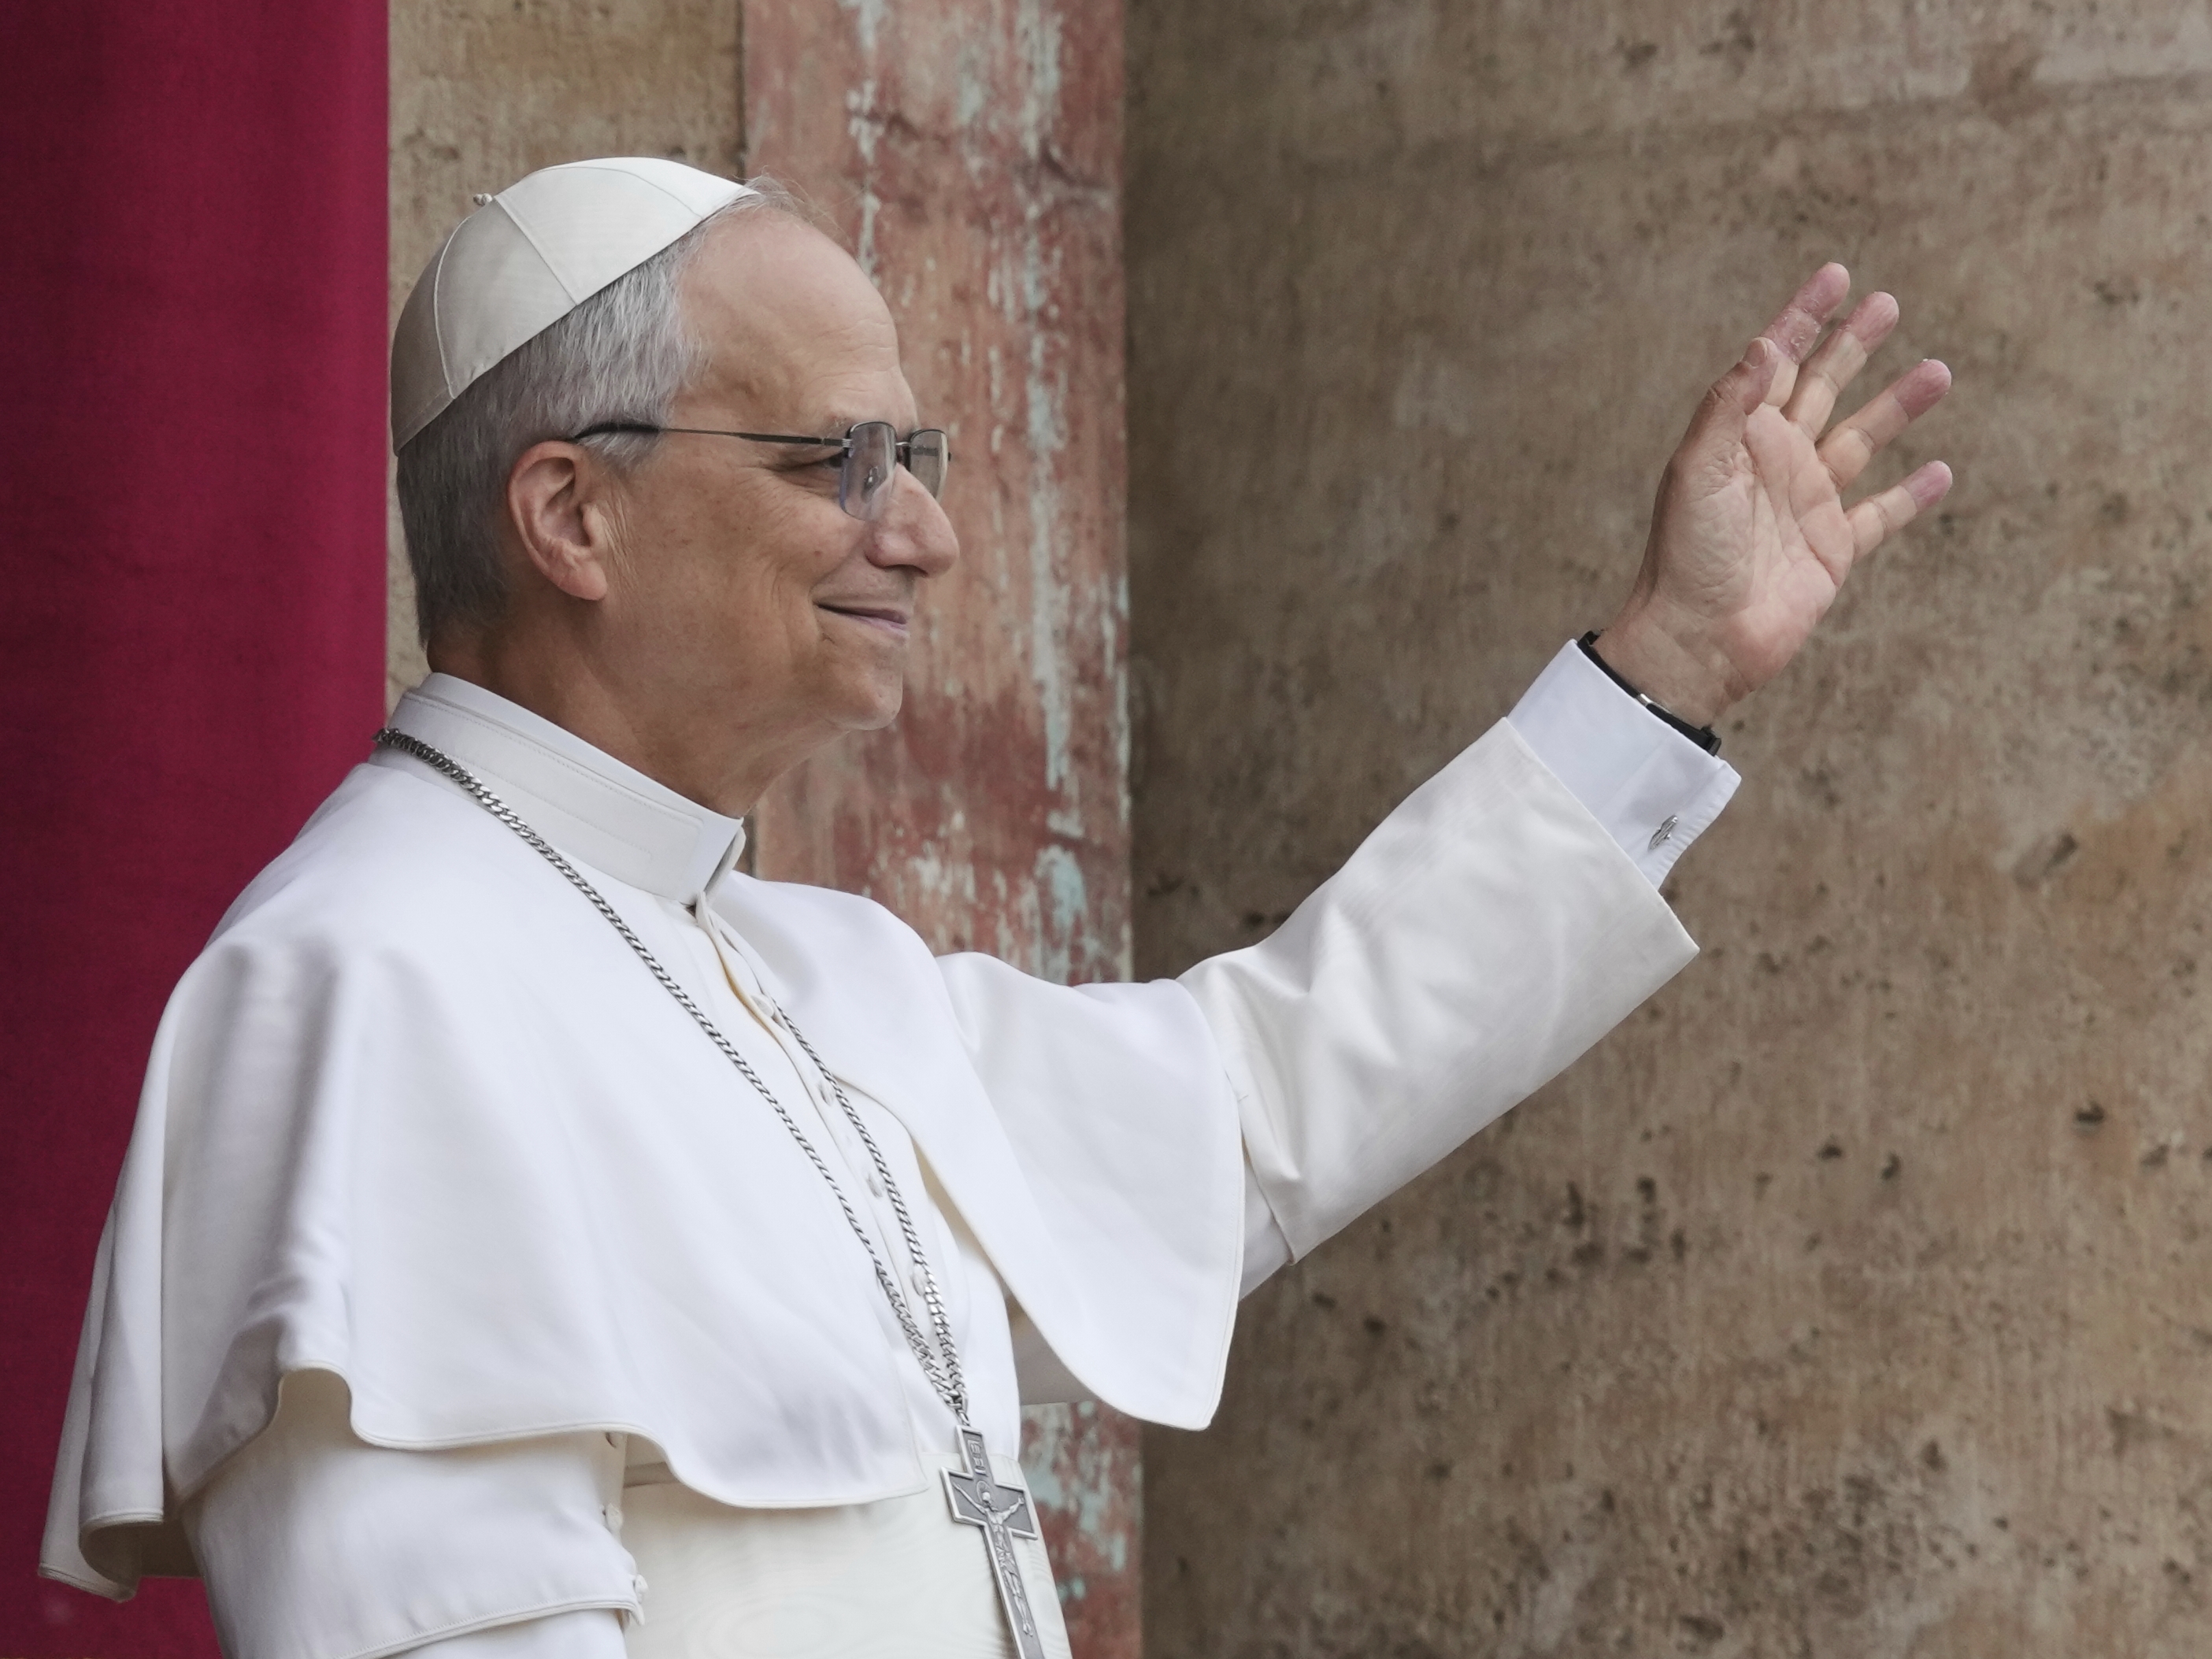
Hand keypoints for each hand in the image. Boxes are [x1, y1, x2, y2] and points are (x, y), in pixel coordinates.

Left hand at [1595, 264, 1952, 726]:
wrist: (1699, 638)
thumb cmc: (1687, 554)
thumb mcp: (1699, 469)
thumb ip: (1730, 405)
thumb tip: (1764, 343)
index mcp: (1740, 438)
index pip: (1777, 363)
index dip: (1804, 319)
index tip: (1836, 275)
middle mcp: (1776, 463)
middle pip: (1823, 388)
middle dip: (1853, 346)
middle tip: (1888, 304)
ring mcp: (1807, 504)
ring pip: (1861, 441)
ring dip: (1897, 407)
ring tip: (1938, 372)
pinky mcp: (1832, 551)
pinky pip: (1880, 516)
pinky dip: (1910, 496)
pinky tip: (1940, 471)